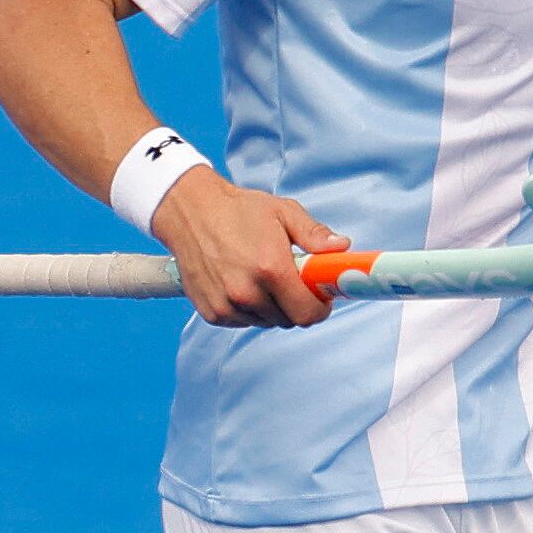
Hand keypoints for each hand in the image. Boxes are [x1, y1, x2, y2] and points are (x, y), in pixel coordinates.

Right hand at [150, 169, 343, 329]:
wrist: (190, 213)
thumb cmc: (238, 210)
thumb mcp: (284, 212)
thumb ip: (315, 235)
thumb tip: (342, 248)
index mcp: (271, 269)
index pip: (307, 313)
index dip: (320, 307)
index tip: (321, 296)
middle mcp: (247, 292)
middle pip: (289, 320)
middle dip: (298, 304)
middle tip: (293, 281)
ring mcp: (226, 305)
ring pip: (267, 322)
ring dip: (274, 307)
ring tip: (266, 278)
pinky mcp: (211, 312)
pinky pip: (244, 321)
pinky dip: (251, 309)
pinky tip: (245, 284)